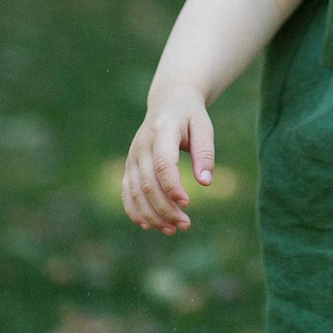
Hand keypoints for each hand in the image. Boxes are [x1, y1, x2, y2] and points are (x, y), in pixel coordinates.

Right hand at [121, 89, 214, 233]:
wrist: (168, 102)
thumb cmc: (190, 117)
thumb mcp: (204, 128)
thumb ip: (205, 153)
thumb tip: (205, 182)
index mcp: (162, 131)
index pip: (162, 163)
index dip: (172, 186)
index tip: (187, 204)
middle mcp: (142, 144)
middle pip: (148, 183)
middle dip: (165, 208)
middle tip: (185, 225)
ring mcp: (133, 156)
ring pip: (136, 191)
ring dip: (152, 214)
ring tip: (172, 230)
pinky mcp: (130, 166)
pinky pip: (127, 191)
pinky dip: (134, 210)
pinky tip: (148, 225)